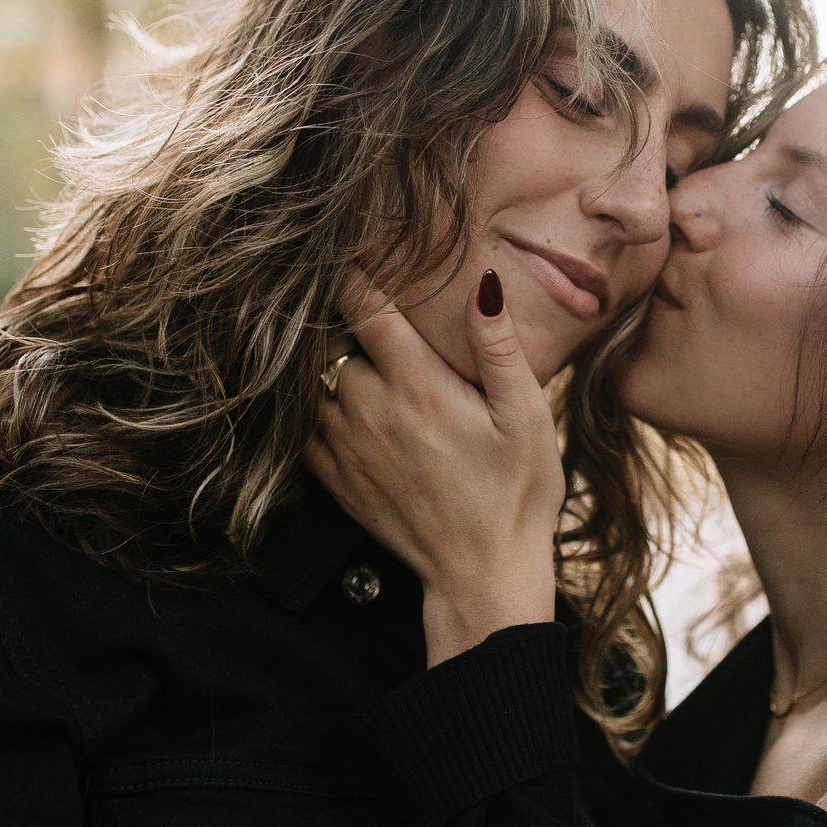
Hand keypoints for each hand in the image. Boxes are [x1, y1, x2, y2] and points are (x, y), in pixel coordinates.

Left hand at [306, 269, 562, 664]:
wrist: (483, 574)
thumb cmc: (516, 494)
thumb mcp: (526, 417)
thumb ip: (499, 347)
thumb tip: (482, 283)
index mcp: (417, 385)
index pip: (364, 307)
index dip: (354, 273)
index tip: (352, 251)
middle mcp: (369, 409)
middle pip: (327, 338)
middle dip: (337, 316)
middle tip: (350, 299)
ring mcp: (345, 446)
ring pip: (308, 379)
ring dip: (320, 358)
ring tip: (338, 343)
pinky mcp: (334, 478)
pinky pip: (300, 424)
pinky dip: (307, 403)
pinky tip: (332, 397)